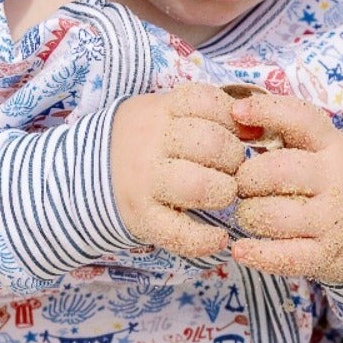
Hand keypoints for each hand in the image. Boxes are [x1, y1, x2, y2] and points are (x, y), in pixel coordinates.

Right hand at [111, 84, 246, 257]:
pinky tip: (217, 238)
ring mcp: (144, 182)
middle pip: (211, 143)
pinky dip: (205, 240)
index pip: (206, 101)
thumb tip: (257, 128)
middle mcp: (150, 143)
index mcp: (160, 111)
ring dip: (223, 192)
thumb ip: (210, 113)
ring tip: (222, 193)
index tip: (231, 132)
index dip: (229, 118)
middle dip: (234, 158)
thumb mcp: (167, 114)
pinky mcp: (141, 218)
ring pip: (200, 186)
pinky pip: (179, 233)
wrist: (84, 172)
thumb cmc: (146, 142)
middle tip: (230, 168)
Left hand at [227, 92, 342, 283]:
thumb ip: (288, 131)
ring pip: (272, 215)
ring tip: (249, 214)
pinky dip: (258, 255)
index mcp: (332, 145)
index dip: (266, 111)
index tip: (236, 111)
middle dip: (246, 179)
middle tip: (243, 185)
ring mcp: (333, 219)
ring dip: (248, 215)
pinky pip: (285, 257)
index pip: (300, 119)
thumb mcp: (326, 145)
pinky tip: (241, 250)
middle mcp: (335, 179)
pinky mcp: (328, 255)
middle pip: (275, 172)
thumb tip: (237, 113)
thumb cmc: (337, 176)